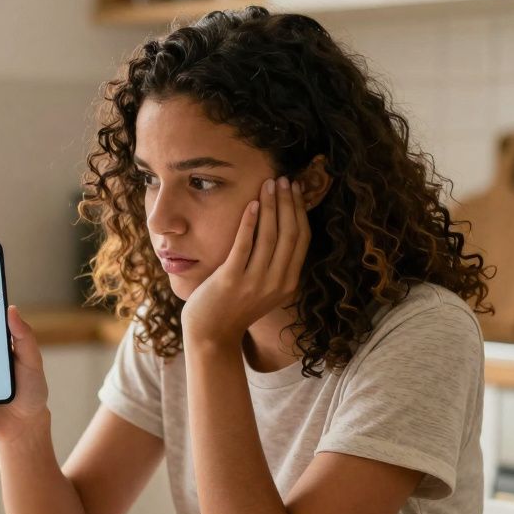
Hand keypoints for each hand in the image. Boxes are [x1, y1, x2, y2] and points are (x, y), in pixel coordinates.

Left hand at [180, 176, 310, 347]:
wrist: (211, 334)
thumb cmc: (234, 307)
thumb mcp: (264, 288)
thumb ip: (276, 266)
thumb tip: (281, 229)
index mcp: (288, 283)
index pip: (302, 239)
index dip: (300, 211)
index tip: (294, 190)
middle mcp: (276, 283)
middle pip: (290, 233)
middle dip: (288, 202)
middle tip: (282, 180)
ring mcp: (255, 283)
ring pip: (270, 236)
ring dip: (271, 206)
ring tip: (268, 185)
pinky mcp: (232, 280)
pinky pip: (244, 245)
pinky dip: (250, 222)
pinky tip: (251, 204)